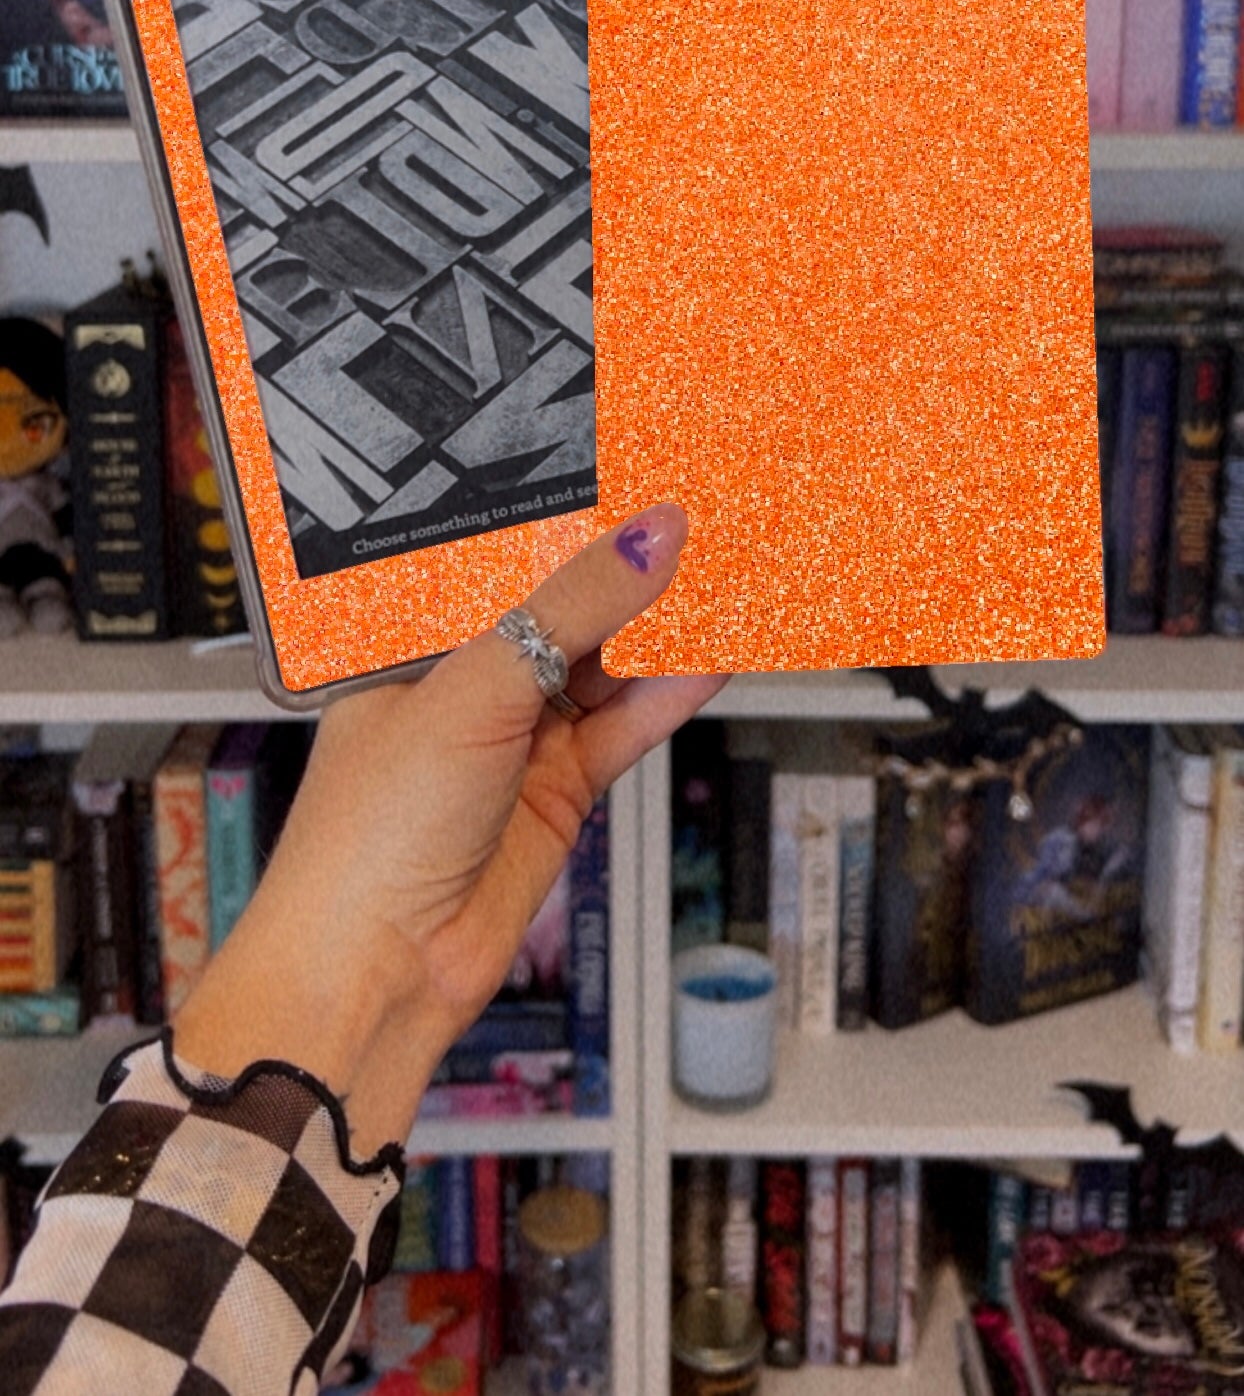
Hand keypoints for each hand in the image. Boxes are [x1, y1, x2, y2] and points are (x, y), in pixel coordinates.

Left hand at [174, 500, 723, 1153]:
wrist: (377, 974)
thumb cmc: (367, 835)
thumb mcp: (475, 692)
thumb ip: (572, 611)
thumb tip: (649, 535)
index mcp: (410, 635)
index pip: (504, 555)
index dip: (572, 516)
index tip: (638, 476)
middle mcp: (461, 679)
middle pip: (564, 606)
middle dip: (628, 568)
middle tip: (699, 517)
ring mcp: (512, 736)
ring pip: (604, 664)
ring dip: (663, 626)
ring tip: (727, 571)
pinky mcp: (556, 789)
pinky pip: (624, 725)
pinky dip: (670, 691)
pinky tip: (715, 652)